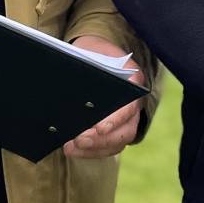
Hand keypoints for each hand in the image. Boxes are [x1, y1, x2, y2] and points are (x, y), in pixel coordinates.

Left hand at [63, 36, 145, 157]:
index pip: (129, 106)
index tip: (98, 128)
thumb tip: (68, 83)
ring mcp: (127, 119)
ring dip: (94, 148)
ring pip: (117, 142)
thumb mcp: (91, 51)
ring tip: (70, 147)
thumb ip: (87, 66)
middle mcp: (135, 103)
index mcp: (133, 81)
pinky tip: (72, 150)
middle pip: (125, 130)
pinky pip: (108, 146)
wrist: (98, 55)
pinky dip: (90, 151)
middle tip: (78, 140)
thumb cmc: (94, 52)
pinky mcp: (115, 130)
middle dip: (101, 139)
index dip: (115, 120)